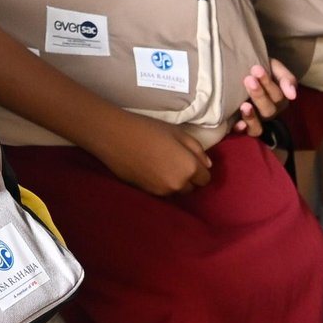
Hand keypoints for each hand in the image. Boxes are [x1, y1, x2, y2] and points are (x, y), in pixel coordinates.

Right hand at [96, 112, 212, 195]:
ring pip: (176, 190)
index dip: (200, 168)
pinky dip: (160, 183)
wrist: (116, 137)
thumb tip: (207, 165)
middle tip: (174, 160)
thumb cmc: (148, 129)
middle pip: (192, 187)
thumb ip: (197, 149)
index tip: (189, 158)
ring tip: (161, 164)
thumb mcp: (178, 133)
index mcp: (189, 168)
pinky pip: (162, 191)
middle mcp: (178, 184)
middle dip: (188, 176)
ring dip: (174, 181)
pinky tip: (150, 168)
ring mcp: (162, 191)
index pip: (205, 178)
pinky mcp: (147, 193)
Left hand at [232, 61, 297, 135]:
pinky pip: (244, 134)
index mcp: (278, 99)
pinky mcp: (242, 126)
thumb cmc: (258, 69)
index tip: (256, 69)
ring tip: (244, 105)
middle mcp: (268, 112)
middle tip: (249, 80)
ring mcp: (256, 121)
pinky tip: (238, 123)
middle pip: (268, 110)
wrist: (239, 67)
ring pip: (258, 127)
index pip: (277, 95)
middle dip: (258, 95)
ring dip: (251, 117)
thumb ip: (286, 78)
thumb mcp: (273, 67)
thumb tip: (293, 95)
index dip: (267, 83)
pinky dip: (242, 130)